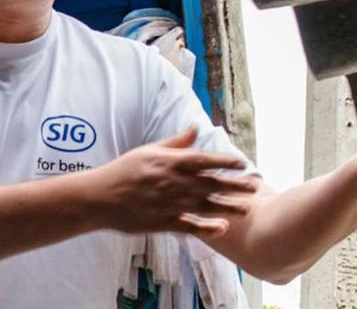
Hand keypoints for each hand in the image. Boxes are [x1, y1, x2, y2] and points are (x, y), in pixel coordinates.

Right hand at [89, 126, 259, 237]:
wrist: (101, 197)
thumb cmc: (124, 170)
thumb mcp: (148, 151)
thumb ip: (175, 142)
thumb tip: (195, 128)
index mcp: (170, 163)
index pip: (205, 160)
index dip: (226, 162)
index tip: (243, 163)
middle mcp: (174, 182)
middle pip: (211, 183)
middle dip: (235, 185)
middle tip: (255, 186)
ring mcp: (170, 203)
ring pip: (206, 205)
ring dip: (228, 206)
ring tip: (247, 208)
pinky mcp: (164, 222)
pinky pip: (191, 225)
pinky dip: (207, 227)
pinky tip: (222, 228)